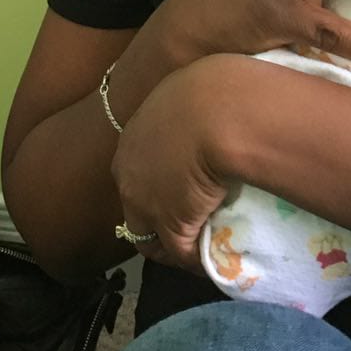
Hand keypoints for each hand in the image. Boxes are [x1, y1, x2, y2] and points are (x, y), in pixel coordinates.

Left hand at [110, 56, 244, 273]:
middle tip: (189, 222)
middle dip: (157, 215)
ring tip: (200, 249)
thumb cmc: (215, 89)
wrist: (220, 110)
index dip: (158, 181)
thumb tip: (220, 96)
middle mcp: (129, 169)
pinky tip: (213, 260)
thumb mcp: (195, 89)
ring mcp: (146, 200)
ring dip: (173, 244)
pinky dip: (196, 260)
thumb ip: (195, 103)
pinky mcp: (171, 224)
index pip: (137, 168)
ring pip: (150, 235)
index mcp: (134, 134)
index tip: (181, 188)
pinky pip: (181, 252)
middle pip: (136, 203)